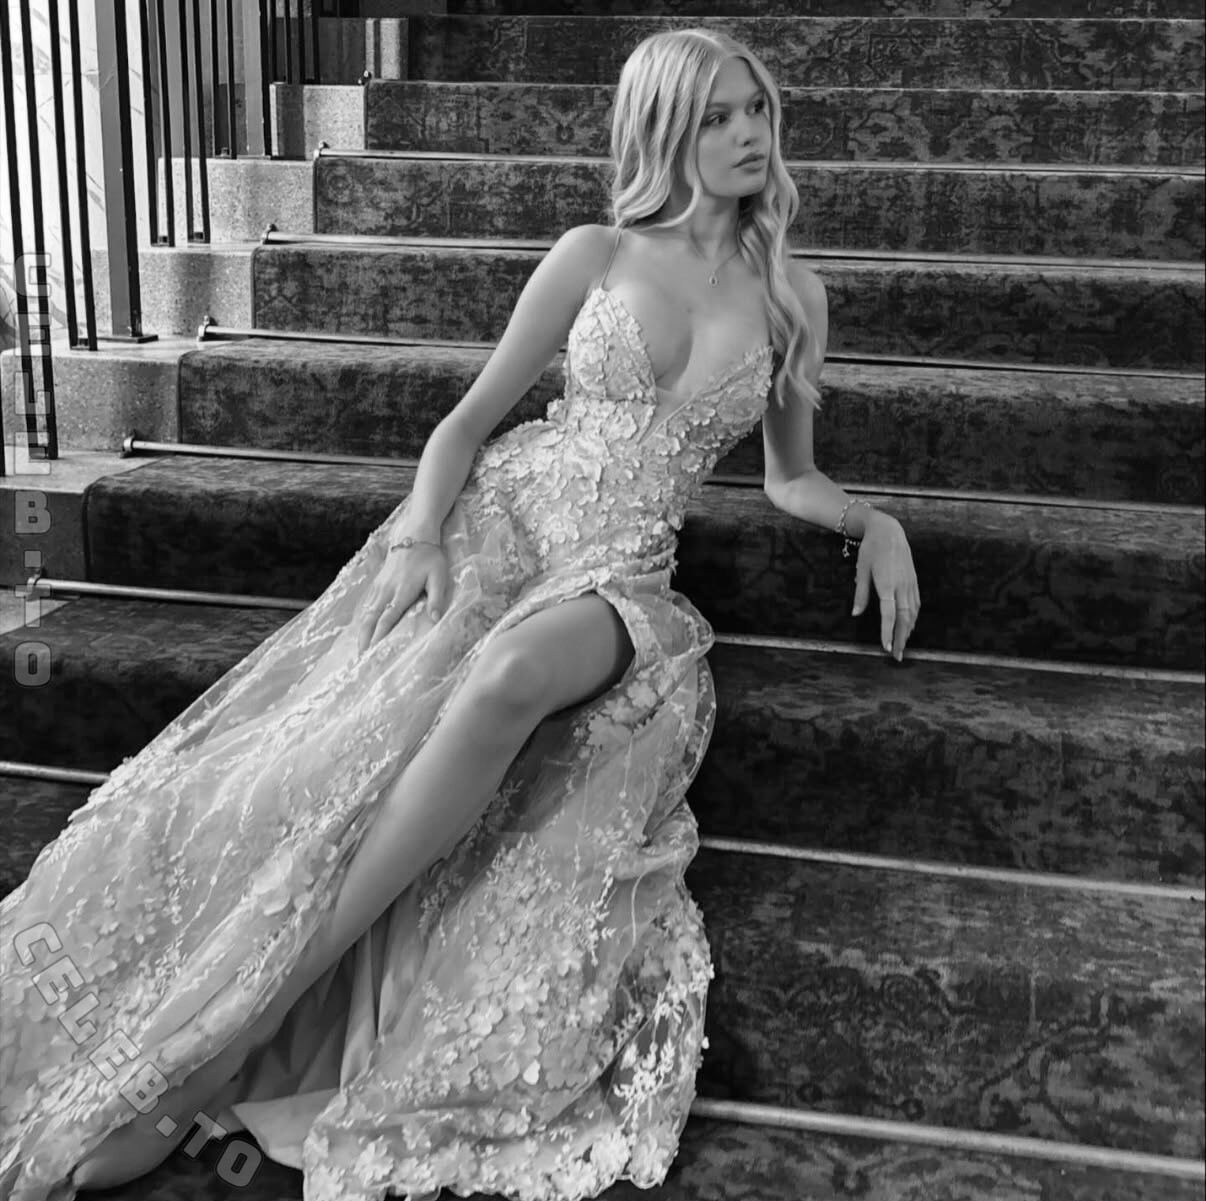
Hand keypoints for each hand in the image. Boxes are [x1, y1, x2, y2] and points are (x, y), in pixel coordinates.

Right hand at [356, 542, 449, 655]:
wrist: (415, 535)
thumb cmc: (430, 557)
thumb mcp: (438, 576)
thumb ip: (437, 598)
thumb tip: (435, 619)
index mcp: (401, 592)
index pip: (387, 619)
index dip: (379, 637)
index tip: (373, 653)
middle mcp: (386, 590)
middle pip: (370, 618)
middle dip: (364, 638)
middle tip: (361, 657)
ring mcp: (380, 585)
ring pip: (366, 611)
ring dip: (362, 630)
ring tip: (360, 648)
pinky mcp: (378, 582)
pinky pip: (367, 603)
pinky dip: (363, 617)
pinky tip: (362, 627)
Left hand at [851, 510, 919, 661]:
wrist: (889, 530)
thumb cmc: (871, 549)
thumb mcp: (861, 570)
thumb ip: (860, 594)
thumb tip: (855, 614)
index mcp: (887, 583)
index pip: (888, 614)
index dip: (888, 632)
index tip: (887, 648)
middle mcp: (901, 585)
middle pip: (904, 618)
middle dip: (901, 638)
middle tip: (897, 656)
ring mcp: (910, 583)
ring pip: (912, 613)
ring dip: (908, 631)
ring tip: (903, 646)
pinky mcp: (914, 581)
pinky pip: (915, 604)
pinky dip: (913, 618)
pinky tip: (909, 626)